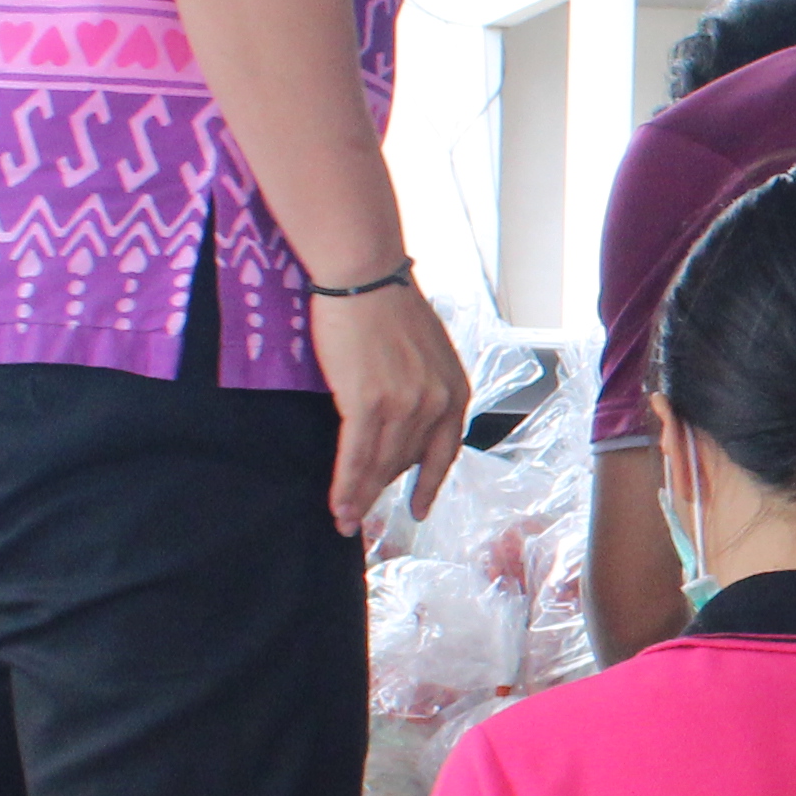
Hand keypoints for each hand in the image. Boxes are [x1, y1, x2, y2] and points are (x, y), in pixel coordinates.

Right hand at [310, 274, 473, 534]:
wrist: (364, 276)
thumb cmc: (388, 305)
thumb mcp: (425, 351)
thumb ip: (426, 386)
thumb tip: (410, 416)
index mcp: (456, 389)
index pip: (445, 450)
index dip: (430, 482)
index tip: (420, 507)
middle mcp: (438, 402)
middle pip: (407, 462)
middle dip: (382, 491)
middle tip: (362, 514)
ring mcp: (405, 404)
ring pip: (381, 464)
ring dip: (361, 497)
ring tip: (346, 520)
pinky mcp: (369, 402)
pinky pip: (357, 455)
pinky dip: (346, 485)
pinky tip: (339, 505)